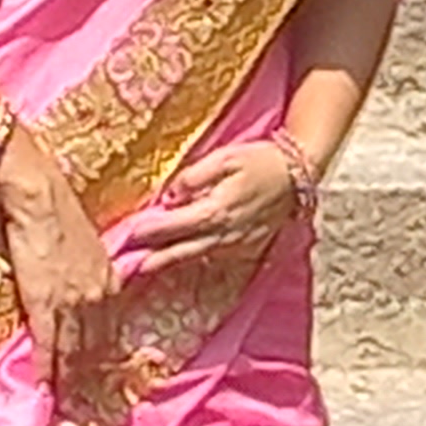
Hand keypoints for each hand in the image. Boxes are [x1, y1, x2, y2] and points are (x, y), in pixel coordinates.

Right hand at [0, 138, 122, 383]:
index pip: (110, 330)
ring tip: (65, 404)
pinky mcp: (45, 301)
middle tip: (88, 405)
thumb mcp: (84, 245)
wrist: (37, 194)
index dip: (105, 358)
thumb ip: (86, 271)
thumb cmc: (56, 211)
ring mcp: (73, 302)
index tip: (107, 381)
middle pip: (95, 347)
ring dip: (69, 379)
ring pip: (74, 350)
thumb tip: (76, 285)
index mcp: (108, 283)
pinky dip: (46, 366)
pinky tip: (44, 386)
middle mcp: (98, 297)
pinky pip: (48, 342)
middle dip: (91, 377)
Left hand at [104, 137, 303, 285]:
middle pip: (183, 250)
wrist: (298, 175)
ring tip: (147, 267)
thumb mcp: (224, 158)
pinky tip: (182, 258)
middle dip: (155, 258)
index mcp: (217, 210)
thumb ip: (194, 177)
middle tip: (127, 268)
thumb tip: (171, 195)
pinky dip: (196, 258)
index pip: (175, 225)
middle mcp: (226, 233)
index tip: (128, 234)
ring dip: (172, 262)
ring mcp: (238, 243)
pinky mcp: (247, 246)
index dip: (150, 230)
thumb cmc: (259, 161)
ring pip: (198, 256)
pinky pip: (216, 256)